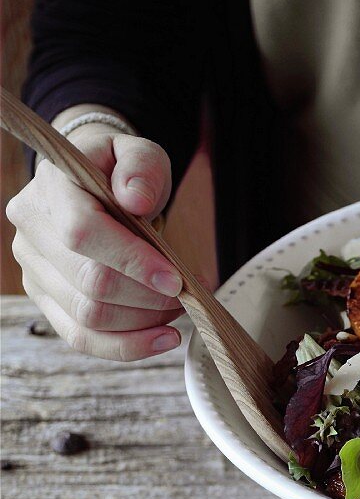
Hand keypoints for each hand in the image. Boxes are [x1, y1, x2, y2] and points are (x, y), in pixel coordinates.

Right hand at [6, 121, 184, 359]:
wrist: (94, 182)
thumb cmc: (121, 169)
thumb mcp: (139, 153)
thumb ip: (141, 168)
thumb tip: (135, 198)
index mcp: (51, 190)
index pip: (83, 234)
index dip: (133, 261)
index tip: (177, 279)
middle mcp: (31, 233)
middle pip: (89, 282)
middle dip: (149, 296)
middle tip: (189, 292)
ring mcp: (34, 271)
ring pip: (88, 316)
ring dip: (144, 320)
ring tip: (180, 306)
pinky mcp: (47, 300)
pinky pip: (81, 337)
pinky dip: (126, 346)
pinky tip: (165, 339)